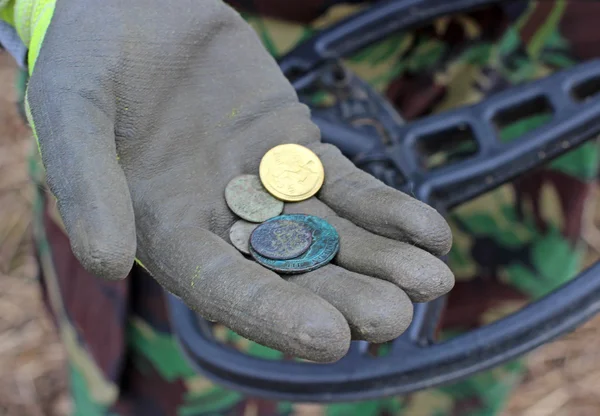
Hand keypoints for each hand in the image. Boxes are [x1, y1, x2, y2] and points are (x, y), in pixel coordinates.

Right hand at [26, 0, 453, 361]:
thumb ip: (86, 181)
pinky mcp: (299, 152)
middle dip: (342, 295)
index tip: (327, 337)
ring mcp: (268, 188)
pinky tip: (430, 231)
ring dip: (381, 260)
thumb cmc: (91, 57)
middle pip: (287, 270)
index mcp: (167, 230)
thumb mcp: (73, 110)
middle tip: (393, 317)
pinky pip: (349, 187)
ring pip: (330, 235)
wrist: (139, 7)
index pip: (221, 285)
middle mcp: (222, 221)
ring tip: (433, 281)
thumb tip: (106, 262)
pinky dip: (388, 209)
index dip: (270, 312)